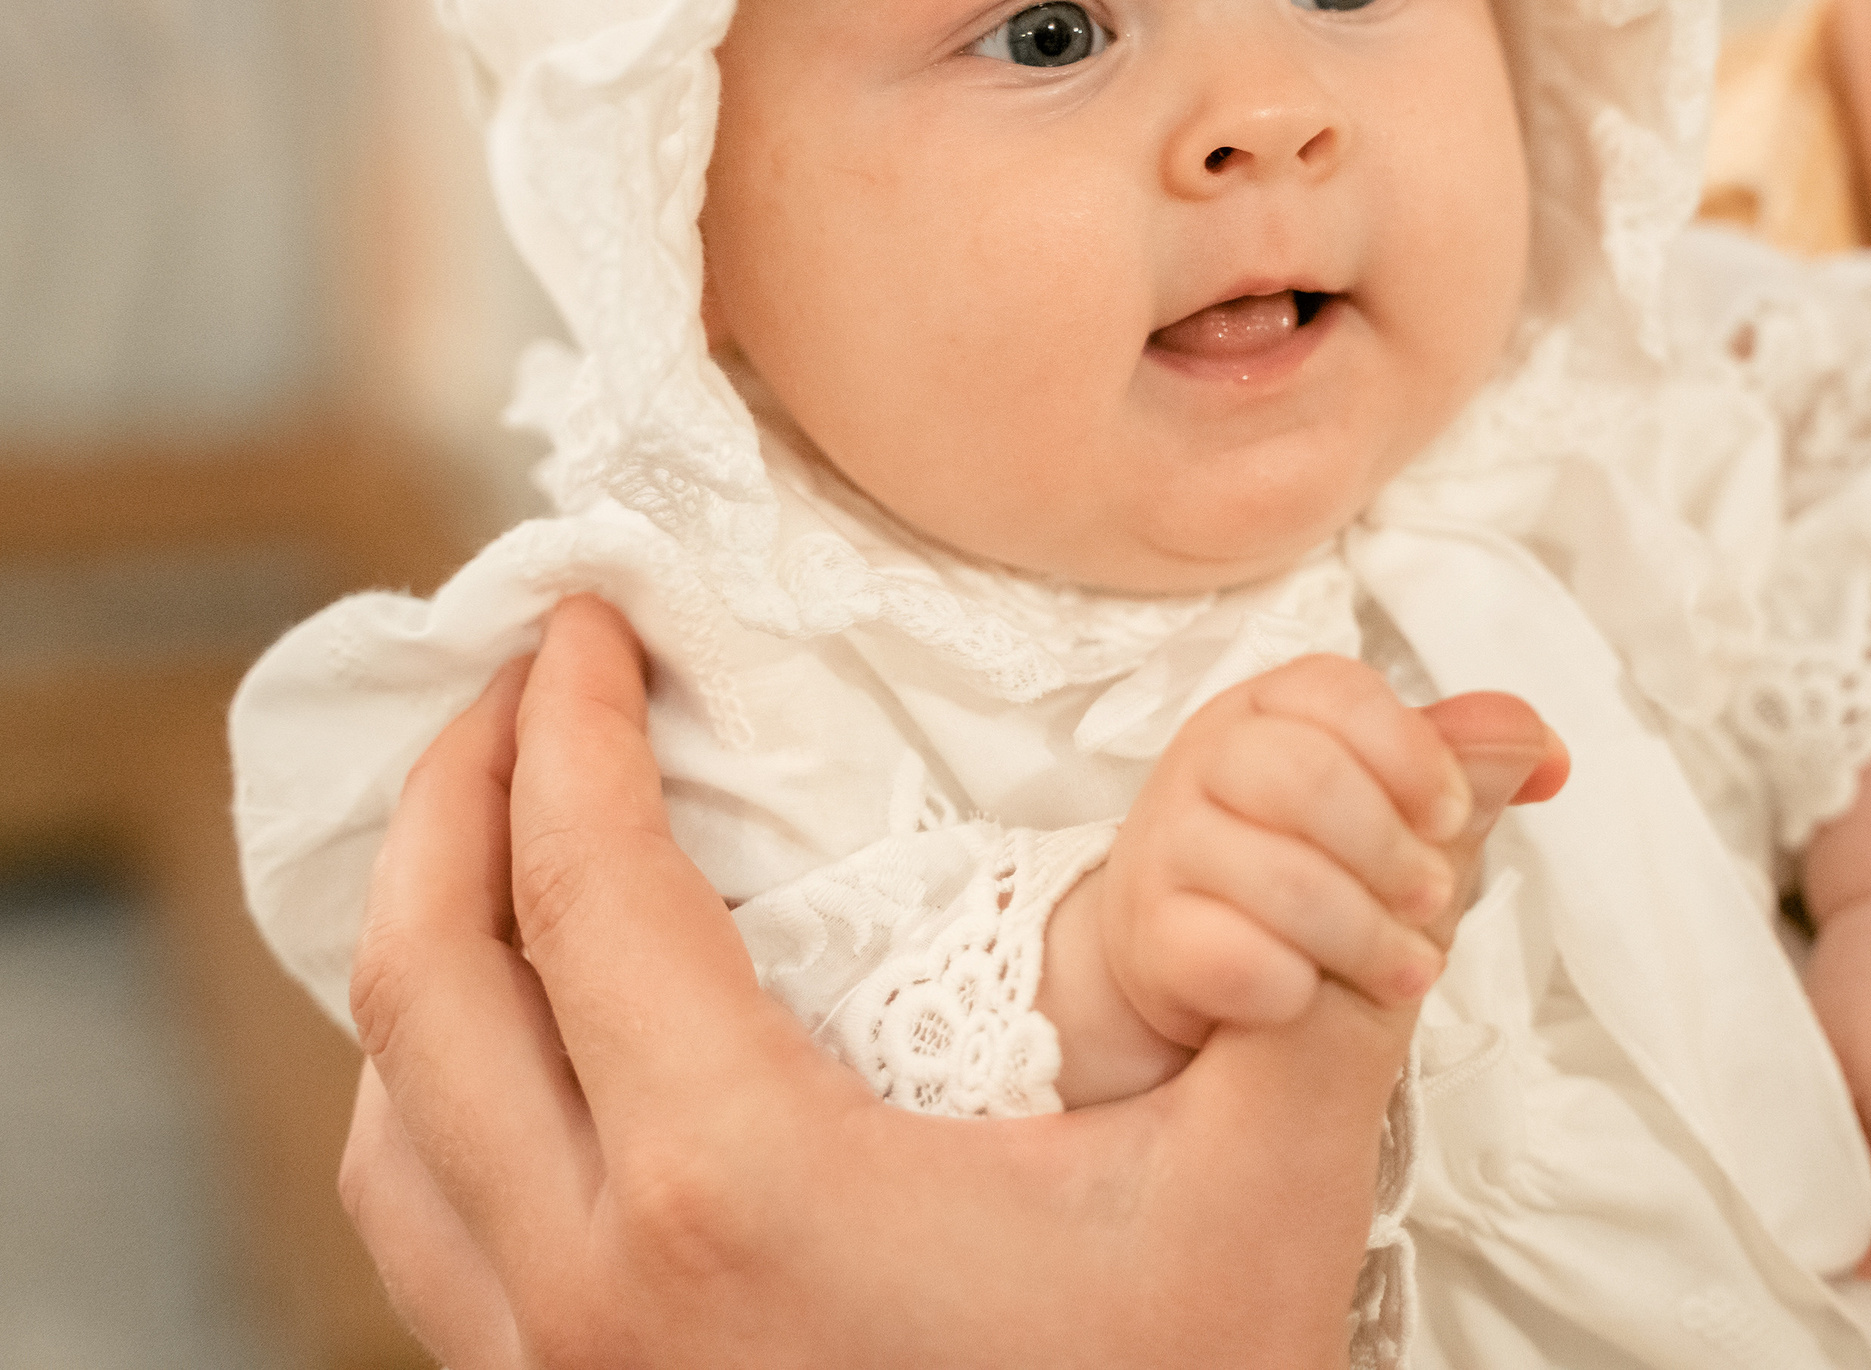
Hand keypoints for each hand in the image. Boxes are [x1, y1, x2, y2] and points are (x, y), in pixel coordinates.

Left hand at [339, 596, 1562, 1367]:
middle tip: (526, 678)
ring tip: (509, 834)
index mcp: (735, 1189)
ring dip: (425, 944)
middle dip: (454, 788)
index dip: (569, 720)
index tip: (587, 616)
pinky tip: (529, 1050)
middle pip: (424, 980)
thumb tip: (1443, 773)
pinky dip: (438, 1095)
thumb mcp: (1265, 1189)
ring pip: (395, 1119)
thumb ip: (1321, 966)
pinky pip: (422, 1233)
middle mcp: (595, 1287)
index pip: (585, 886)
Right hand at [1040, 656, 1568, 1104]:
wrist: (1182, 956)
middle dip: (1392, 851)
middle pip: (1305, 776)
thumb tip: (1542, 749)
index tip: (1450, 816)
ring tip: (1405, 969)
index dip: (1411, 754)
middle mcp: (1204, 762)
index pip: (1336, 692)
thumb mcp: (1386, 808)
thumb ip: (1461, 767)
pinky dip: (1291, 986)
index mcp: (1269, 710)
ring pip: (1279, 876)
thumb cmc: (1302, 867)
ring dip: (1365, 936)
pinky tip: (1311, 997)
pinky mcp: (1148, 941)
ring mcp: (1166, 849)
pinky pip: (1231, 956)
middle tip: (1431, 903)